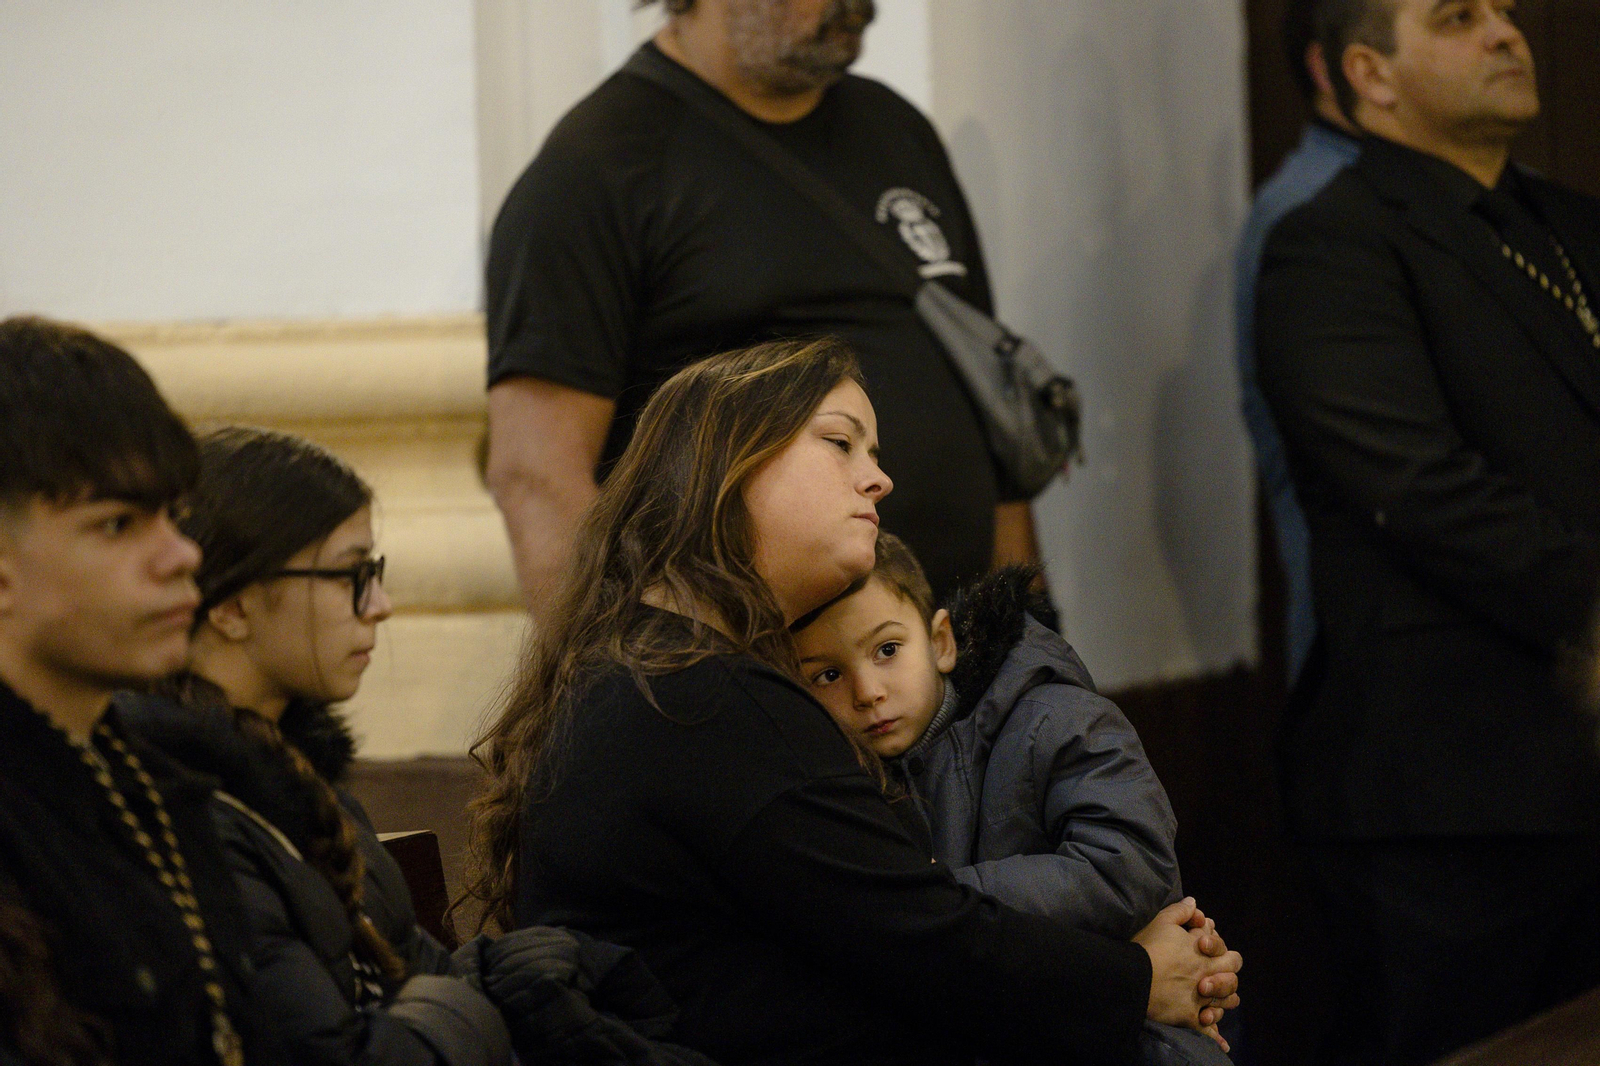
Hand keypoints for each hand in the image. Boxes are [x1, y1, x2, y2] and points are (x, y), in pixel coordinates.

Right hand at [1133, 898, 1242, 1047]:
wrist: (1133, 977)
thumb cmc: (1147, 947)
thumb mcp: (1161, 922)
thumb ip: (1181, 912)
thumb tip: (1194, 902)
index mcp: (1204, 952)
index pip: (1225, 949)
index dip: (1217, 946)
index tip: (1203, 945)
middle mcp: (1208, 974)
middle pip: (1233, 974)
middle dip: (1229, 973)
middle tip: (1215, 974)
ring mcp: (1202, 998)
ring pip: (1227, 1002)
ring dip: (1225, 1001)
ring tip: (1218, 1001)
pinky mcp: (1192, 1017)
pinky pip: (1209, 1031)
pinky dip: (1216, 1037)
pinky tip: (1221, 1044)